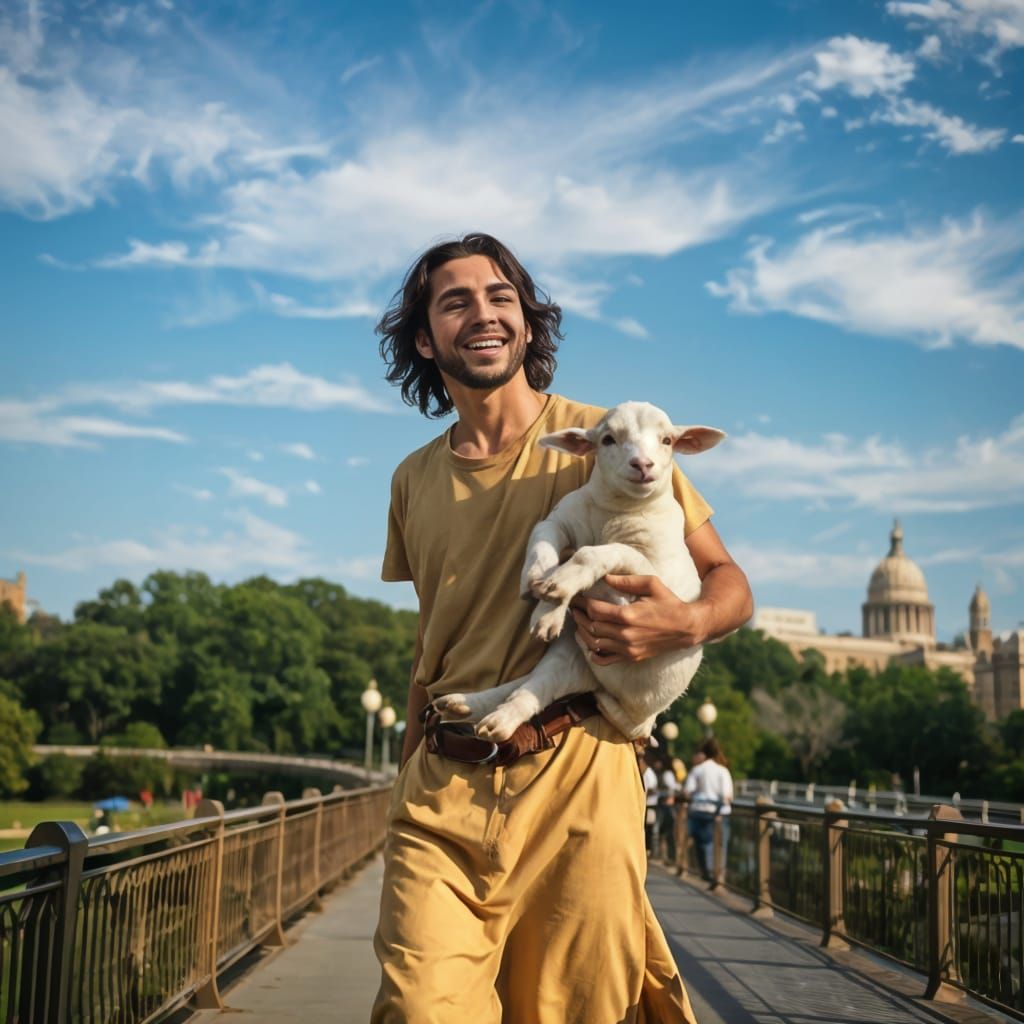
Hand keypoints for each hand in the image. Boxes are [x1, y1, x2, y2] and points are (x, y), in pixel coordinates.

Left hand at [571, 574, 709, 665]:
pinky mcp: (631, 657)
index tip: (576, 597)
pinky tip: (589, 643)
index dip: (582, 603)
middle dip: (579, 616)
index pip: (595, 610)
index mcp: (628, 615)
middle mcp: (625, 635)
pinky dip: (593, 653)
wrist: (687, 628)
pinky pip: (604, 659)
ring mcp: (628, 649)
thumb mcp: (651, 584)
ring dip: (583, 632)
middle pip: (591, 627)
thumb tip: (604, 577)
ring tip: (579, 621)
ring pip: (594, 643)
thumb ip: (626, 581)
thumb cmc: (669, 603)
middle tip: (574, 608)